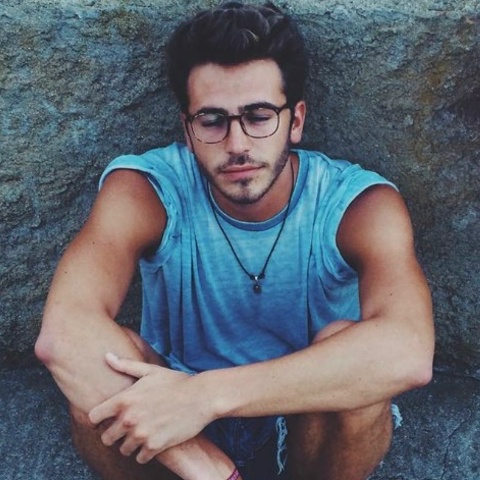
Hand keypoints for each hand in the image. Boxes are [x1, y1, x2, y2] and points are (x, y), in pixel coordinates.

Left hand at [89, 353, 211, 463]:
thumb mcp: (150, 371)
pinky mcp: (155, 446)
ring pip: (123, 450)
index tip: (106, 419)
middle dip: (114, 435)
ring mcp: (141, 434)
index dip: (98, 419)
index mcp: (124, 399)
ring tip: (142, 434)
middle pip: (106, 439)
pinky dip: (145, 452)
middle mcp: (129, 419)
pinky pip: (140, 458)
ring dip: (130, 444)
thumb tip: (106, 356)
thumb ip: (126, 366)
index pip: (94, 417)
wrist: (201, 397)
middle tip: (126, 429)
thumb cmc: (175, 382)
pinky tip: (153, 441)